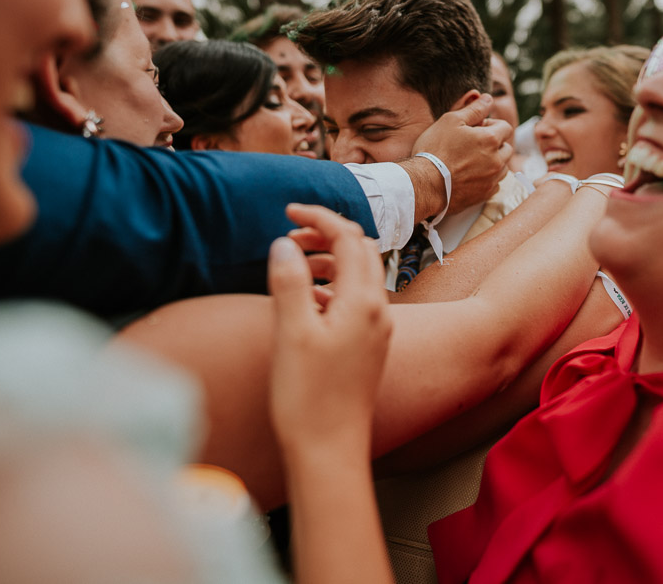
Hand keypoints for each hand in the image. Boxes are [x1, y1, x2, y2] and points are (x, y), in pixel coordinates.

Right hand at [268, 204, 392, 457]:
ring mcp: (374, 331)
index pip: (348, 237)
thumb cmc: (308, 398)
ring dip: (326, 262)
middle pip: (359, 252)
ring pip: (356, 277)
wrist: (329, 451)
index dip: (318, 217)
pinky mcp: (366, 348)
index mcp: (361, 301)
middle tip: (288, 236)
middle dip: (324, 236)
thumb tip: (285, 244)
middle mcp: (377, 311)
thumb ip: (289, 282)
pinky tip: (304, 302)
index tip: (288, 211)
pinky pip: (353, 303)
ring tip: (291, 266)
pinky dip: (330, 289)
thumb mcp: (290, 333)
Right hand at [409, 93, 512, 217]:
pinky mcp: (484, 195)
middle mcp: (497, 161)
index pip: (505, 127)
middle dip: (494, 144)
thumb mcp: (451, 120)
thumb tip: (488, 98)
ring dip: (492, 162)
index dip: (491, 125)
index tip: (475, 129)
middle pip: (506, 148)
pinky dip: (487, 179)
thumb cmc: (435, 149)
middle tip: (472, 145)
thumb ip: (474, 109)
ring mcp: (492, 180)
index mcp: (491, 140)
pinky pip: (494, 184)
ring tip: (470, 161)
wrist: (425, 184)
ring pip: (502, 167)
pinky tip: (469, 176)